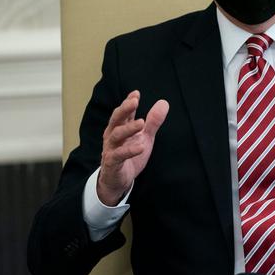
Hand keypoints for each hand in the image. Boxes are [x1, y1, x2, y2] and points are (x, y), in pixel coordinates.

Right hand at [96, 90, 168, 205]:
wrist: (118, 181)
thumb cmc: (129, 155)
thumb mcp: (144, 137)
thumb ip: (153, 122)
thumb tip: (164, 103)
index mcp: (119, 128)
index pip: (123, 112)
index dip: (128, 102)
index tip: (136, 93)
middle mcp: (112, 136)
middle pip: (116, 119)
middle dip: (125, 109)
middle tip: (134, 101)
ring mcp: (110, 149)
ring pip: (116, 135)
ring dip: (129, 128)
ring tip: (141, 123)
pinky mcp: (112, 163)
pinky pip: (119, 155)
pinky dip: (129, 150)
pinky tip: (141, 147)